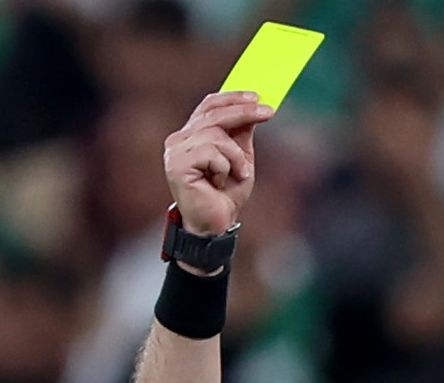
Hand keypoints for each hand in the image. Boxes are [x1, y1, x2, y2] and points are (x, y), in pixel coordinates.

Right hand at [164, 91, 271, 240]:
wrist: (217, 224)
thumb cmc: (225, 194)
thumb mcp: (240, 157)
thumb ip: (241, 132)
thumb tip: (253, 106)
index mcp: (190, 136)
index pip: (208, 106)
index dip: (232, 98)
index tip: (257, 97)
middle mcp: (178, 141)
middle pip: (213, 114)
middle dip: (243, 112)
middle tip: (269, 112)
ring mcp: (175, 153)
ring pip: (215, 134)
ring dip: (235, 156)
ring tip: (237, 173)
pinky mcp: (177, 166)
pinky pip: (211, 153)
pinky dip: (224, 167)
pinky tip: (219, 183)